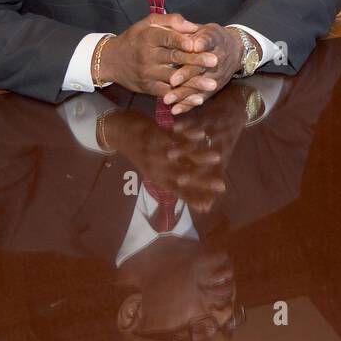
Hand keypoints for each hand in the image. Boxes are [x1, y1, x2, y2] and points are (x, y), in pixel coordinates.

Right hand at [98, 13, 220, 97]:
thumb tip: (193, 26)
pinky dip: (183, 97)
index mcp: (148, 38)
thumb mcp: (148, 23)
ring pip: (173, 79)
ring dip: (194, 82)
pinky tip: (198, 98)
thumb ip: (170, 21)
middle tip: (215, 61)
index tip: (198, 43)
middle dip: (196, 60)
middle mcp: (147, 56)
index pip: (167, 38)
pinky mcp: (148, 88)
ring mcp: (147, 74)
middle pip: (174, 58)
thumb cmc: (135, 38)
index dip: (182, 41)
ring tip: (212, 84)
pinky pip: (167, 93)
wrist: (111, 61)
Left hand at [101, 106, 231, 213]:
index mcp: (158, 178)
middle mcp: (158, 169)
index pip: (178, 192)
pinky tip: (202, 135)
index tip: (209, 207)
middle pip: (183, 178)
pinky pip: (175, 137)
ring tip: (218, 158)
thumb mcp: (154, 168)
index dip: (193, 199)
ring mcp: (156, 153)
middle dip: (203, 182)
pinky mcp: (155, 136)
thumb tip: (188, 186)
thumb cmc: (141, 151)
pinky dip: (188, 136)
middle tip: (222, 186)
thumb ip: (170, 176)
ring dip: (200, 157)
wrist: (118, 133)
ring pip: (182, 157)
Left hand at [161, 24, 244, 114]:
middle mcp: (218, 59)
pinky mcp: (215, 87)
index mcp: (214, 40)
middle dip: (187, 75)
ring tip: (167, 99)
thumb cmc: (212, 37)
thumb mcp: (205, 28)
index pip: (206, 42)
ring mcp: (217, 75)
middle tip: (172, 81)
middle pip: (202, 68)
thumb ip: (190, 30)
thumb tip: (182, 34)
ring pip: (200, 86)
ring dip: (184, 94)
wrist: (235, 49)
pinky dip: (188, 105)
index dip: (198, 47)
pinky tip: (175, 110)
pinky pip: (201, 97)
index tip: (189, 50)